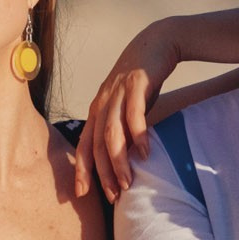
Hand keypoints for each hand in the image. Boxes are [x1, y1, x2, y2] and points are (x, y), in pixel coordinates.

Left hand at [76, 21, 179, 200]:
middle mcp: (103, 102)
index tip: (81, 193)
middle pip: (97, 143)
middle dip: (103, 173)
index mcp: (98, 108)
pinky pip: (135, 114)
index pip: (84, 143)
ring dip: (118, 161)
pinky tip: (145, 153)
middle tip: (112, 196)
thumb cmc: (143, 79)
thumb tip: (125, 157)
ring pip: (112, 133)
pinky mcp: (137, 84)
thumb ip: (123, 127)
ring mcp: (119, 93)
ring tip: (127, 183)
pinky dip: (138, 136)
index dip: (81, 169)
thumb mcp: (127, 104)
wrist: (157, 43)